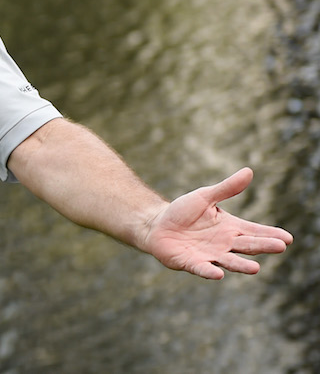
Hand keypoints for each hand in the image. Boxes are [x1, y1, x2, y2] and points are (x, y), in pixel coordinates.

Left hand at [142, 167, 292, 278]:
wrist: (157, 224)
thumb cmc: (183, 212)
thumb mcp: (205, 196)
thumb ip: (226, 188)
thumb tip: (249, 171)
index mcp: (229, 228)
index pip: (254, 231)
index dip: (270, 234)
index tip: (287, 238)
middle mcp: (223, 244)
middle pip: (246, 246)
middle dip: (263, 246)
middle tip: (280, 247)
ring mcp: (208, 255)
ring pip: (229, 261)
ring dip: (241, 265)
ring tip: (255, 268)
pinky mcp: (190, 262)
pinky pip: (201, 268)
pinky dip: (209, 271)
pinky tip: (218, 274)